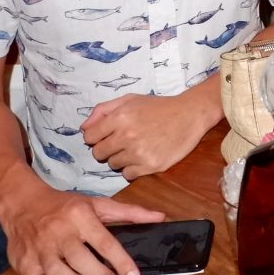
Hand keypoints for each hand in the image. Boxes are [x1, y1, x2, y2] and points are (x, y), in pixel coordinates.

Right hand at [0, 182, 164, 274]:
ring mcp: (40, 249)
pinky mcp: (24, 263)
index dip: (122, 263)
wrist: (22, 204)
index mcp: (80, 216)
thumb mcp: (96, 203)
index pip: (105, 243)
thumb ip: (129, 212)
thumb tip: (159, 217)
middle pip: (84, 265)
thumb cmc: (64, 207)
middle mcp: (60, 233)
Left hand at [81, 91, 213, 180]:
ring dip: (120, 159)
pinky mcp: (150, 166)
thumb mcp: (130, 99)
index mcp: (120, 117)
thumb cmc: (158, 106)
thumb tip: (83, 127)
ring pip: (113, 165)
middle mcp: (126, 135)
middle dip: (106, 149)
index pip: (89, 137)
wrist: (189, 115)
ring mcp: (138, 152)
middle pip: (98, 154)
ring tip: (136, 148)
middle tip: (121, 143)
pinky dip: (132, 169)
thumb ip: (103, 110)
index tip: (106, 136)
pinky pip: (128, 175)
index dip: (96, 137)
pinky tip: (143, 157)